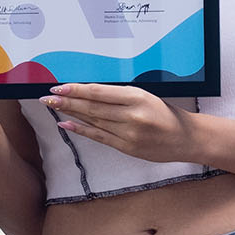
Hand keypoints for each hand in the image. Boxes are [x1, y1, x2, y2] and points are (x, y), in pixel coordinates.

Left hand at [39, 82, 199, 161]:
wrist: (187, 138)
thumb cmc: (165, 114)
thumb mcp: (146, 96)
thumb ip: (120, 96)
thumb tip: (88, 92)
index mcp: (137, 97)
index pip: (99, 92)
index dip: (76, 90)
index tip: (59, 87)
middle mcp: (132, 115)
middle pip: (92, 107)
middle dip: (66, 102)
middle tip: (47, 97)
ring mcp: (129, 133)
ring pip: (93, 121)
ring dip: (70, 113)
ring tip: (53, 107)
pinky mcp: (127, 147)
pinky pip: (99, 137)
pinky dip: (81, 130)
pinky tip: (66, 124)